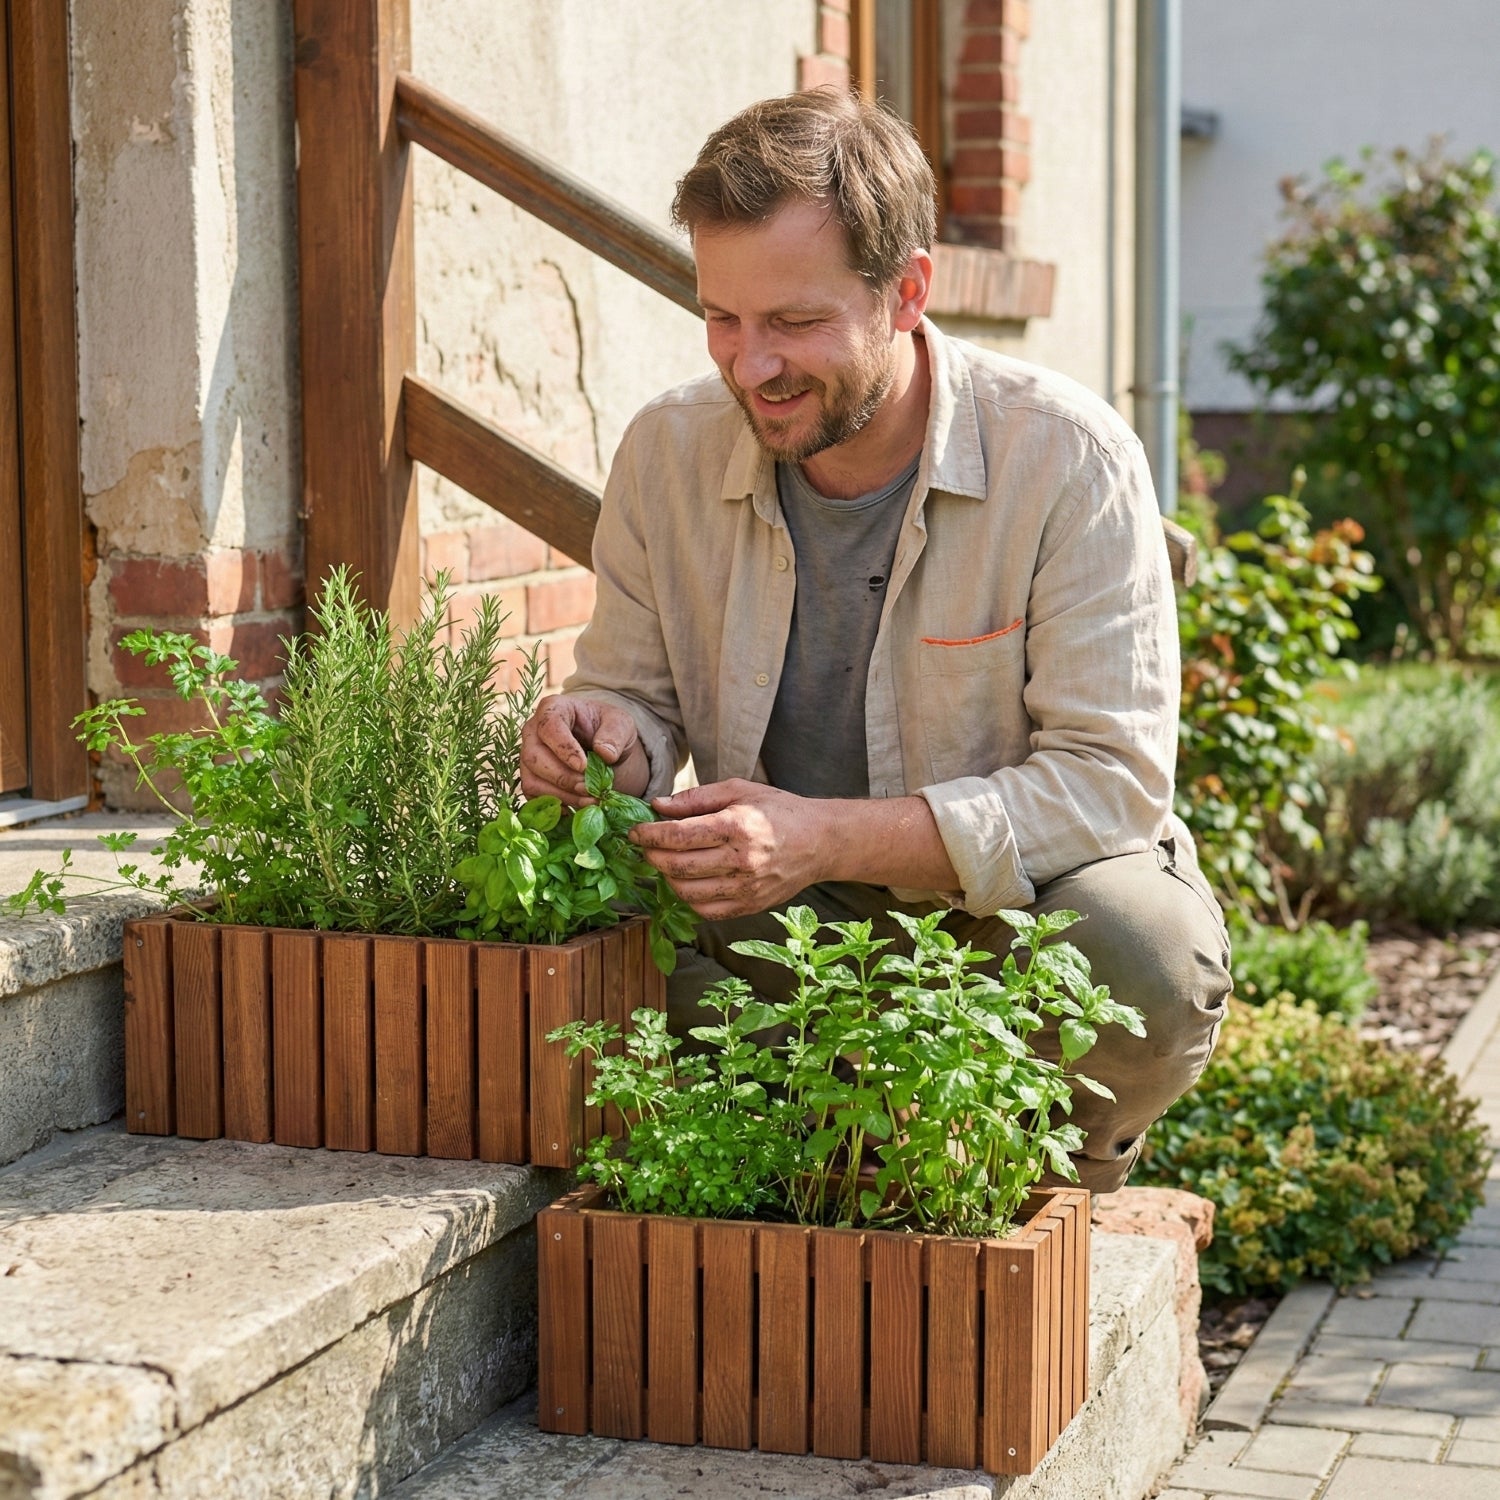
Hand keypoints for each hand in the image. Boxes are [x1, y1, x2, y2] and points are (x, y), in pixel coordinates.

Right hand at [519, 695, 649, 803]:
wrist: (602, 748)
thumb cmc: (608, 729)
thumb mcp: (622, 724)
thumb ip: (615, 734)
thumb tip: (605, 754)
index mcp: (554, 709)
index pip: (549, 727)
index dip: (564, 748)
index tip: (584, 766)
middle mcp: (533, 732)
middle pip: (534, 757)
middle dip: (563, 777)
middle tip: (589, 788)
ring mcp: (528, 757)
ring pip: (531, 780)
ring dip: (562, 795)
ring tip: (590, 800)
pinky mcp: (531, 779)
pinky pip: (534, 797)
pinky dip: (557, 806)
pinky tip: (578, 805)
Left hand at [630, 779, 830, 919]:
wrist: (820, 842)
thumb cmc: (779, 811)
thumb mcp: (740, 790)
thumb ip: (696, 798)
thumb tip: (658, 806)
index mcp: (736, 827)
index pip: (678, 836)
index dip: (649, 834)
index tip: (636, 831)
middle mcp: (740, 861)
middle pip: (677, 866)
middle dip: (652, 857)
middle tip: (646, 847)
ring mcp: (746, 888)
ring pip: (687, 892)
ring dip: (667, 878)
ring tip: (666, 863)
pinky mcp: (750, 906)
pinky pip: (705, 911)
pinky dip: (688, 899)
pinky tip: (688, 881)